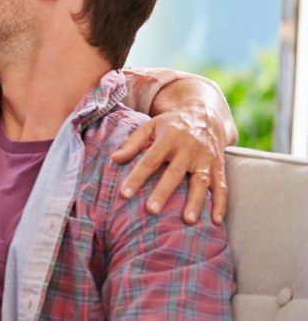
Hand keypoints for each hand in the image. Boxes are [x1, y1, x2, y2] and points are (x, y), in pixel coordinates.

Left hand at [111, 107, 227, 223]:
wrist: (206, 115)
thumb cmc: (172, 124)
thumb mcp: (151, 126)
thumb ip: (133, 143)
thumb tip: (114, 158)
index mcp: (169, 137)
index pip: (150, 160)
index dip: (137, 177)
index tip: (125, 194)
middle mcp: (189, 148)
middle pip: (175, 173)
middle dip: (163, 192)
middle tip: (152, 210)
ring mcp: (206, 158)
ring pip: (201, 181)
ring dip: (196, 201)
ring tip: (188, 220)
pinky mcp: (219, 166)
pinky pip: (221, 186)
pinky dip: (221, 203)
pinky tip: (216, 220)